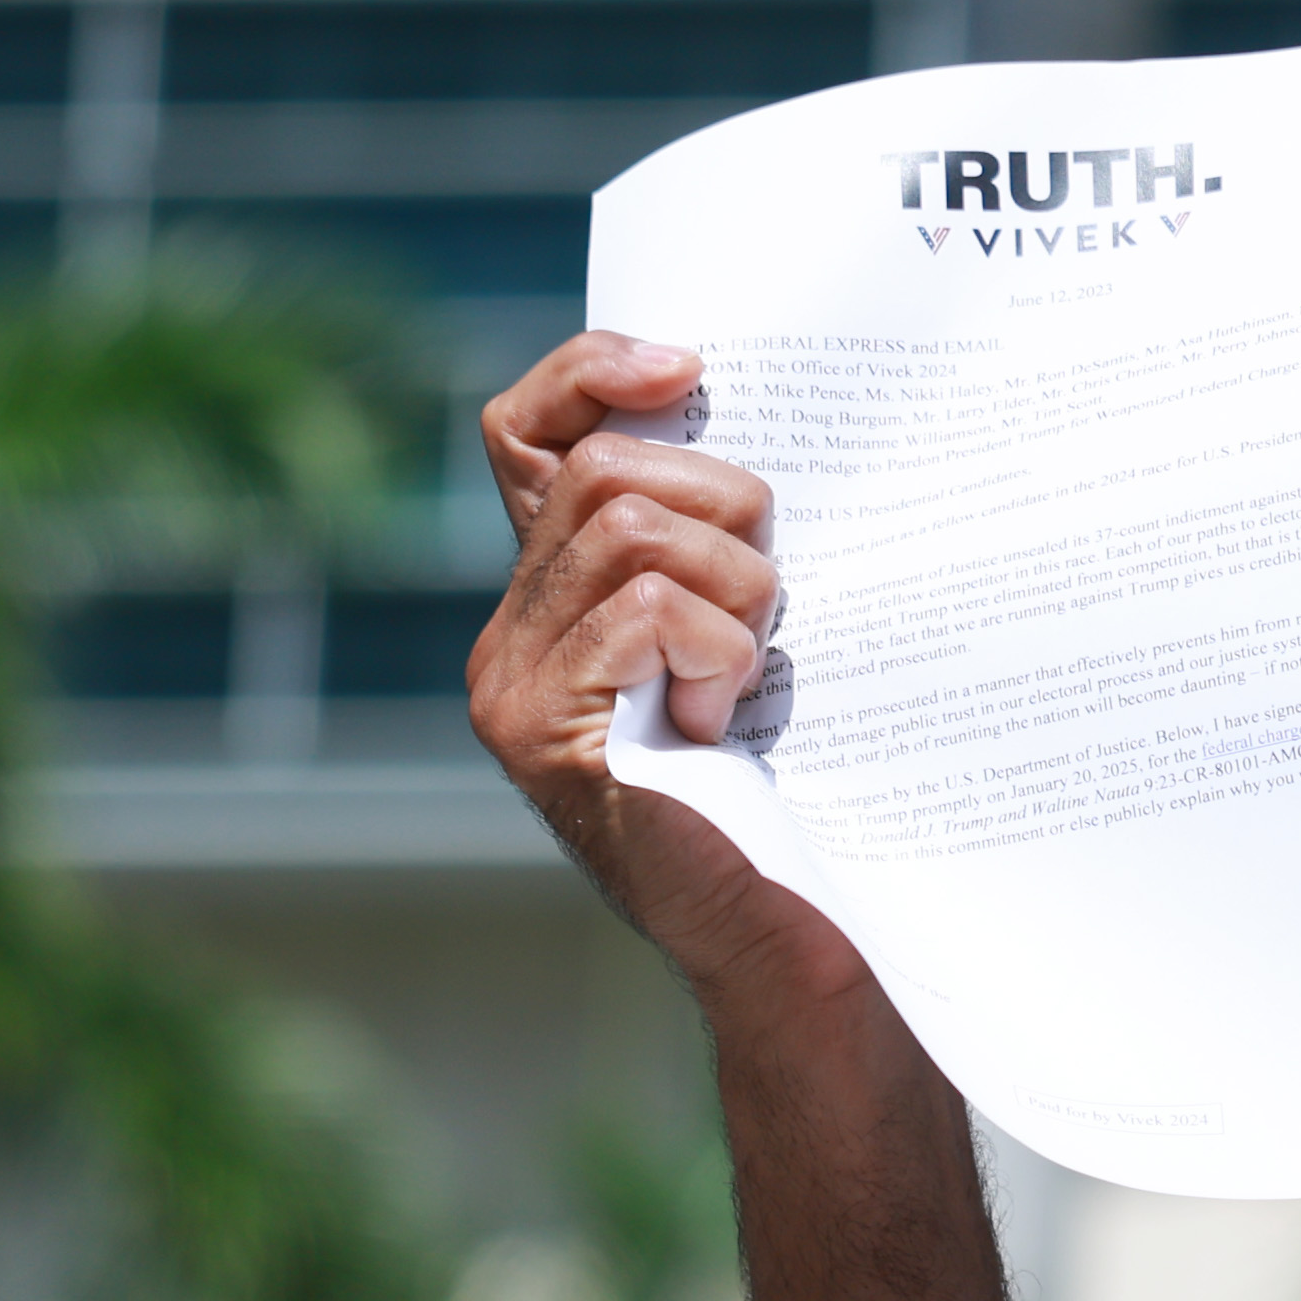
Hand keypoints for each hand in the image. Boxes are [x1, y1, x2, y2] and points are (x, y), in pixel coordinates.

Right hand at [468, 331, 866, 1015]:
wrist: (789, 929)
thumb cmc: (794, 781)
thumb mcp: (750, 629)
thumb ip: (715, 544)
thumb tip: (737, 420)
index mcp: (552, 598)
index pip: (523, 430)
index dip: (593, 370)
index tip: (692, 370)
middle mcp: (507, 637)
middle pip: (604, 471)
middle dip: (725, 508)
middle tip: (769, 601)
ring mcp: (512, 687)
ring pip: (633, 529)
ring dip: (735, 586)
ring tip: (750, 669)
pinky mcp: (544, 733)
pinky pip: (646, 611)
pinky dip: (716, 650)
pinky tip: (725, 717)